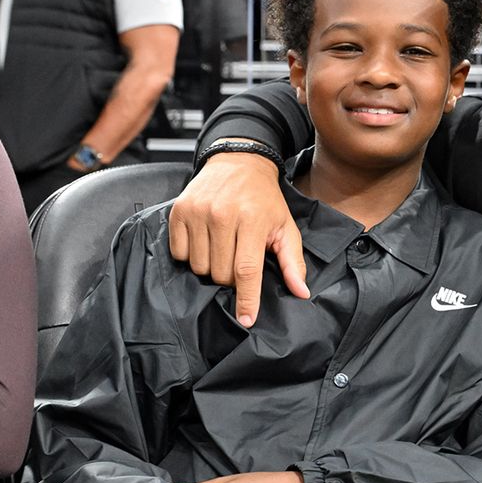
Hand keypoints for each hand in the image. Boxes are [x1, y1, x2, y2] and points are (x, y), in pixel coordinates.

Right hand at [168, 147, 308, 327]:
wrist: (239, 163)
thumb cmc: (265, 200)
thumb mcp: (286, 228)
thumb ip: (293, 262)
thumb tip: (301, 292)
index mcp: (251, 220)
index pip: (246, 270)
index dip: (247, 299)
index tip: (246, 319)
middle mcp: (221, 215)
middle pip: (220, 274)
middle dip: (231, 277)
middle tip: (239, 257)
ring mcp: (197, 212)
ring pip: (198, 267)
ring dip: (211, 267)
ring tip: (223, 247)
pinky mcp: (179, 211)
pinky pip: (179, 253)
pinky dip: (191, 255)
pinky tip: (205, 241)